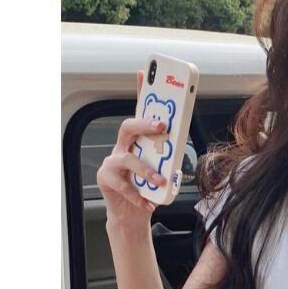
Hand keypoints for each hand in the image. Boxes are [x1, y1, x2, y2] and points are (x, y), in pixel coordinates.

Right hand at [97, 70, 167, 225]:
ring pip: (127, 158)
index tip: (143, 73)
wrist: (133, 215)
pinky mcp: (105, 178)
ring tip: (160, 182)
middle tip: (161, 126)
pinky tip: (148, 204)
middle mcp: (122, 147)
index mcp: (138, 142)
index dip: (139, 92)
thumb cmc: (149, 189)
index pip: (139, 112)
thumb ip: (168, 158)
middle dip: (143, 124)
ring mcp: (112, 161)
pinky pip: (123, 184)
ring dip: (146, 170)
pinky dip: (138, 196)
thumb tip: (182, 148)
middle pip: (128, 127)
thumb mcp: (162, 171)